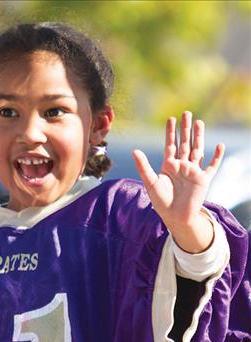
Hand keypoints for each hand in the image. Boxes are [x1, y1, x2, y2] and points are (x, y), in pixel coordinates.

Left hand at [133, 111, 224, 252]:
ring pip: (197, 150)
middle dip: (185, 129)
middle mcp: (181, 166)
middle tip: (186, 113)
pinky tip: (219, 145)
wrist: (175, 216)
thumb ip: (143, 167)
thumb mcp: (150, 182)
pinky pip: (212, 166)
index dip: (170, 132)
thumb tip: (134, 151)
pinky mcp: (203, 179)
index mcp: (168, 165)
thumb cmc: (161, 201)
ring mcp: (193, 171)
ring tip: (199, 122)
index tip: (170, 119)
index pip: (170, 145)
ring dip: (198, 137)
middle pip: (184, 143)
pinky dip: (216, 157)